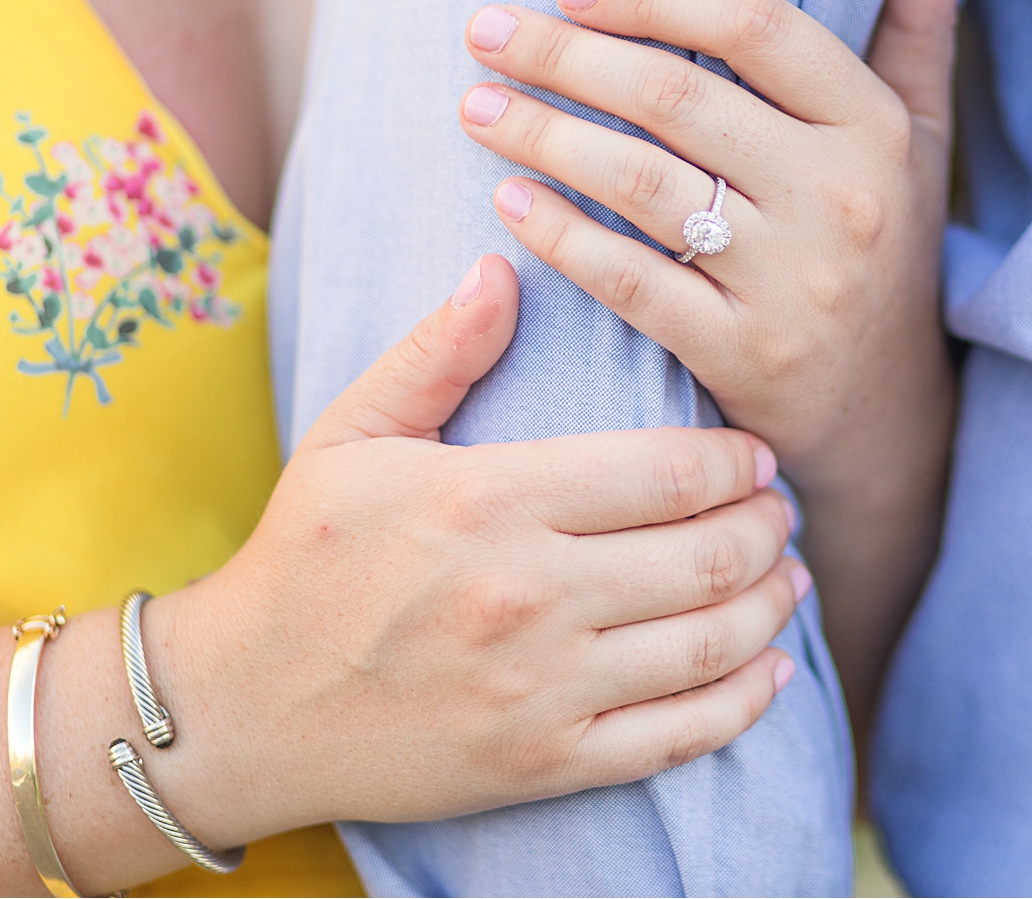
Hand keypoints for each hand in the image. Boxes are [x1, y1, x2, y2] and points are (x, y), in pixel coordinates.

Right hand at [147, 255, 808, 840]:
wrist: (242, 707)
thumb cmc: (306, 556)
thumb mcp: (352, 434)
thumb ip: (438, 353)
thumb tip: (503, 266)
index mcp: (490, 501)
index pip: (665, 472)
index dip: (735, 462)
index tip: (755, 455)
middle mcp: (528, 595)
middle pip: (704, 554)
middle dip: (767, 527)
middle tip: (781, 510)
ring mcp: (542, 689)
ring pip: (708, 643)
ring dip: (770, 606)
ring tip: (788, 576)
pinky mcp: (546, 764)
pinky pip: (680, 737)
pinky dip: (744, 702)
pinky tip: (770, 670)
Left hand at [455, 0, 970, 496]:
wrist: (884, 416)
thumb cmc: (882, 248)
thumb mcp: (917, 140)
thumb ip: (918, 28)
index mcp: (872, 129)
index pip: (754, 25)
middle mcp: (841, 200)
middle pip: (678, 99)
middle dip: (565, 55)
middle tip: (486, 32)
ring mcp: (794, 284)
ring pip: (643, 186)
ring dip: (543, 136)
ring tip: (477, 105)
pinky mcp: (745, 356)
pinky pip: (631, 282)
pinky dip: (560, 236)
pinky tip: (507, 201)